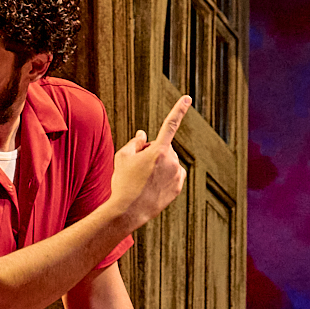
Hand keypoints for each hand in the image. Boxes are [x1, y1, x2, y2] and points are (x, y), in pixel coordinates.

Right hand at [109, 95, 191, 226]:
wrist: (128, 211)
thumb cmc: (123, 182)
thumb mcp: (122, 157)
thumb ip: (134, 142)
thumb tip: (142, 133)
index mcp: (158, 150)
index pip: (170, 124)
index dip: (178, 109)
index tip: (187, 97)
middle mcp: (171, 161)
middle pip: (164, 147)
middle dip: (153, 151)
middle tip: (138, 166)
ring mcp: (176, 175)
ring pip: (169, 162)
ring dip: (159, 164)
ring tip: (143, 179)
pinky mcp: (178, 187)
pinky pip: (174, 175)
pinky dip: (165, 176)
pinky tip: (152, 185)